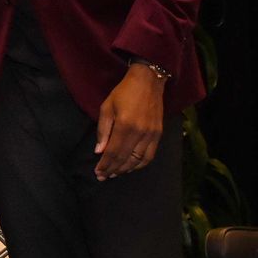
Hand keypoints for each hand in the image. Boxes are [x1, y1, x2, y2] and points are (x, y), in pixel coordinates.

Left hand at [93, 63, 165, 181]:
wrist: (148, 81)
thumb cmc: (124, 92)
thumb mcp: (107, 108)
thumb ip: (103, 130)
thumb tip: (99, 151)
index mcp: (125, 125)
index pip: (113, 152)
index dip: (105, 165)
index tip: (98, 172)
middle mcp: (140, 132)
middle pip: (125, 159)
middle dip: (113, 170)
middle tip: (103, 177)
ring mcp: (151, 134)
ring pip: (138, 160)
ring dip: (126, 169)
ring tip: (115, 174)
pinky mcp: (158, 134)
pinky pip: (150, 155)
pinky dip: (140, 164)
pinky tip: (131, 167)